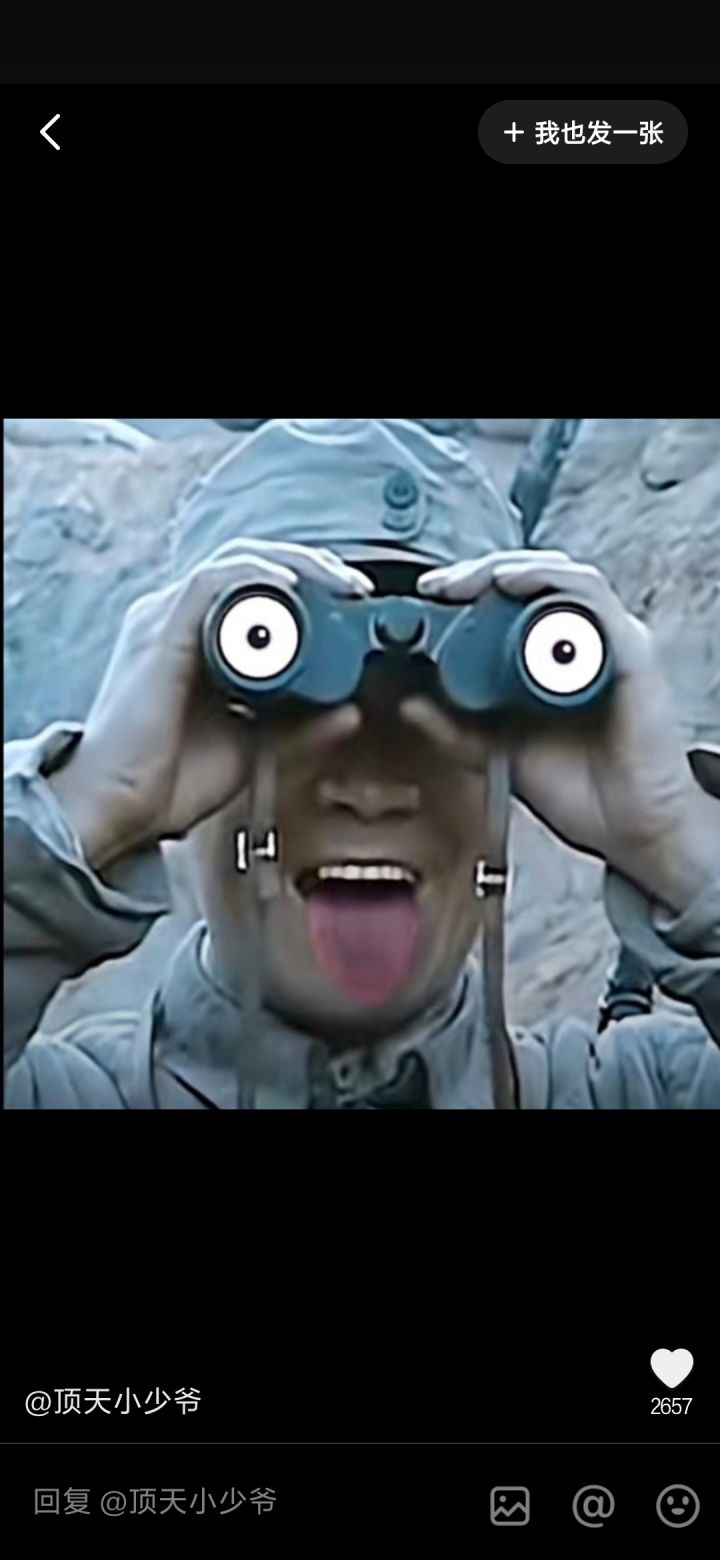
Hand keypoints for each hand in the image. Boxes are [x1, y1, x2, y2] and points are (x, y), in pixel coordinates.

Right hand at [48, 542, 371, 869]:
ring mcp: (166, 619)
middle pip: (251, 565)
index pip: (257, 588)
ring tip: (337, 582)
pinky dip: (256, 576)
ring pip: (237, 561)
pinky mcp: (161, 630)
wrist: (120, 807)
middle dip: (312, 566)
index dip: (310, 584)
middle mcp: (178, 619)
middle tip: (356, 586)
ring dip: (295, 564)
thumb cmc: (169, 779)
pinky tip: (292, 586)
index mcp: (197, 639)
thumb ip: (299, 727)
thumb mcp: (253, 746)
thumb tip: (350, 712)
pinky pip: (212, 581)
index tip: (355, 603)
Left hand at [405, 550, 718, 911]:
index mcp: (555, 657)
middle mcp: (586, 642)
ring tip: (469, 581)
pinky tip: (515, 584)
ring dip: (510, 569)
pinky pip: (591, 600)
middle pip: (534, 577)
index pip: (515, 598)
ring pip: (562, 576)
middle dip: (479, 571)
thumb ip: (458, 729)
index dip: (469, 585)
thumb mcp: (501, 751)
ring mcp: (611, 643)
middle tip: (439, 584)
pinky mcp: (630, 653)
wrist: (625, 831)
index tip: (429, 591)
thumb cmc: (580, 789)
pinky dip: (551, 583)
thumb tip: (410, 704)